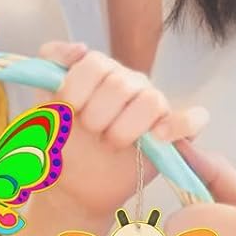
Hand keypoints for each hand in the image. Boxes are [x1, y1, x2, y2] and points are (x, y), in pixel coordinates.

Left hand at [35, 41, 208, 228]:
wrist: (72, 186)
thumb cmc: (59, 143)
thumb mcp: (42, 102)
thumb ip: (51, 65)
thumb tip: (80, 48)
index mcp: (99, 71)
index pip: (95, 63)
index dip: (77, 89)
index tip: (67, 110)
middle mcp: (129, 83)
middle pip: (122, 83)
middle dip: (97, 115)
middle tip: (89, 132)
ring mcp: (152, 107)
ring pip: (152, 101)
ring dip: (125, 128)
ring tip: (111, 143)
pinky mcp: (172, 135)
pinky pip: (192, 120)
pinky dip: (178, 126)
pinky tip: (157, 137)